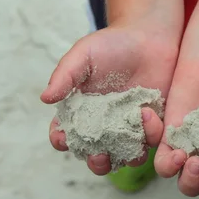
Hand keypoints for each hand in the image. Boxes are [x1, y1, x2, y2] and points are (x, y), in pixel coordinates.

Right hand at [41, 23, 178, 174]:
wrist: (149, 36)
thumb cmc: (112, 44)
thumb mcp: (84, 55)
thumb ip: (65, 76)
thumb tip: (45, 98)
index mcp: (81, 113)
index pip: (64, 135)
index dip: (61, 140)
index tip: (63, 138)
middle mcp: (104, 127)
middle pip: (95, 157)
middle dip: (96, 162)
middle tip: (99, 156)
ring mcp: (130, 129)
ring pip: (125, 156)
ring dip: (126, 155)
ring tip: (132, 133)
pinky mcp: (153, 126)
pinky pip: (151, 141)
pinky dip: (150, 135)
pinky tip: (148, 114)